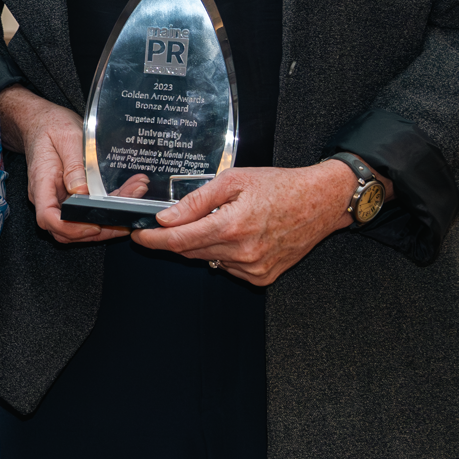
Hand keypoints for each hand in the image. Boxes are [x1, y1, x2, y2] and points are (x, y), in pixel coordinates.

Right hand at [0, 86, 131, 244]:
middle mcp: (47, 196)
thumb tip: (82, 191)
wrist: (40, 121)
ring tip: (132, 198)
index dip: (71, 228)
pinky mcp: (68, 196)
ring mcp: (57, 198)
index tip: (94, 224)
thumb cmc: (51, 126)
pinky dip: (105, 210)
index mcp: (42, 183)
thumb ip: (74, 164)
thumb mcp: (67, 137)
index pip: (48, 217)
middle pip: (66, 229)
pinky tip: (125, 195)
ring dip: (106, 220)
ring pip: (78, 225)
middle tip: (126, 216)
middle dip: (98, 229)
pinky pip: (84, 212)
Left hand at [135, 161, 356, 285]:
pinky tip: (240, 236)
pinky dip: (225, 254)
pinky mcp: (262, 277)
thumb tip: (166, 217)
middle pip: (190, 252)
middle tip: (176, 221)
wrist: (320, 202)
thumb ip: (196, 201)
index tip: (138, 236)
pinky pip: (229, 268)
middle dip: (177, 238)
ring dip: (204, 244)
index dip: (152, 239)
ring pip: (208, 260)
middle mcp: (241, 252)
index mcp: (231, 226)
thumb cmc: (280, 186)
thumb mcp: (233, 181)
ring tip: (223, 221)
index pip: (178, 240)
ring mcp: (253, 268)